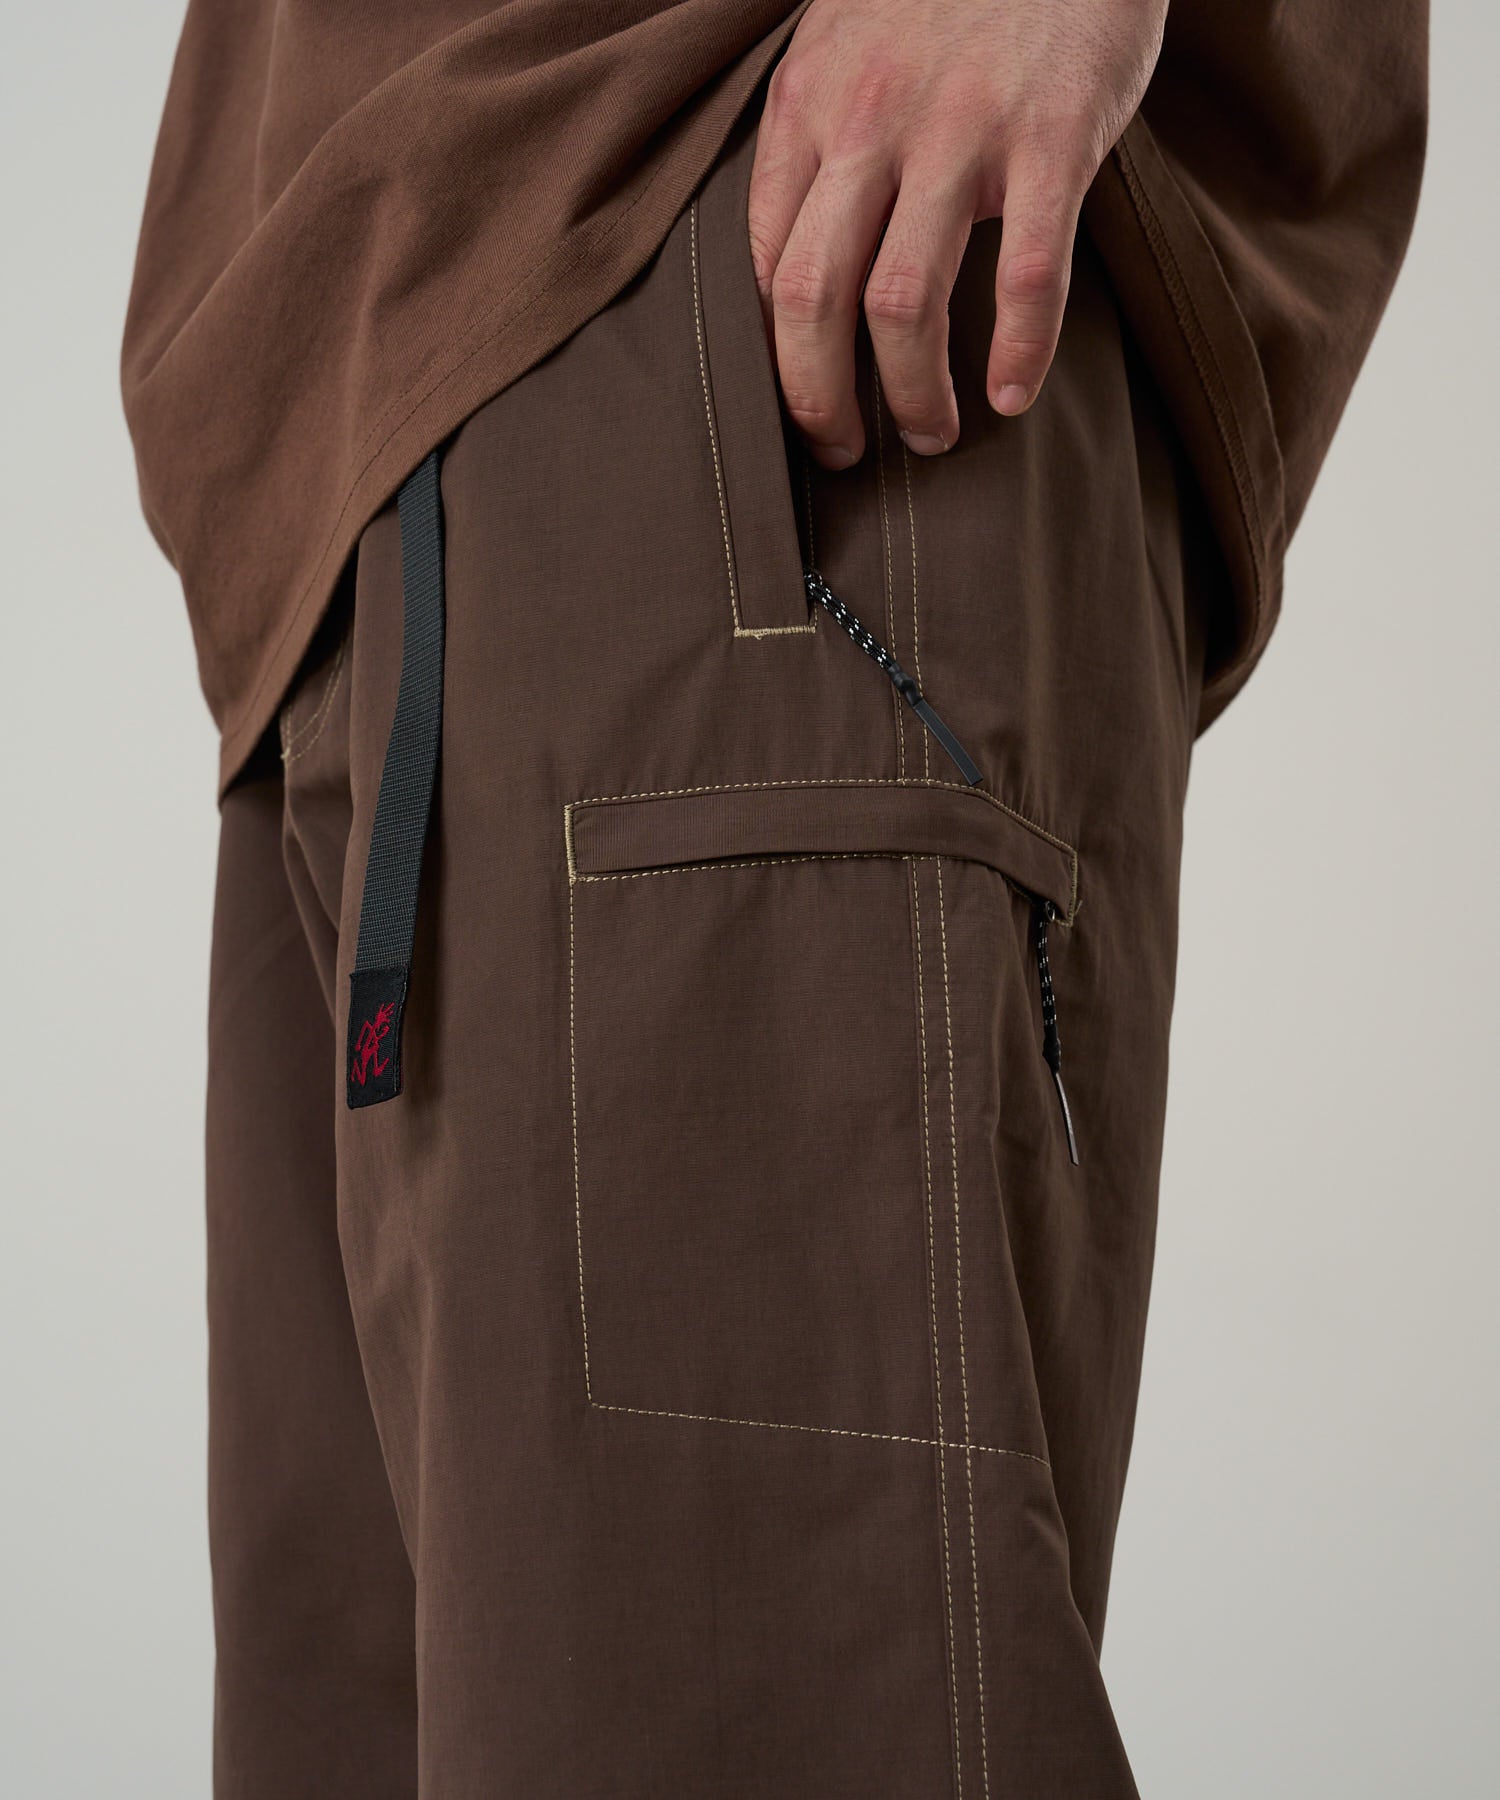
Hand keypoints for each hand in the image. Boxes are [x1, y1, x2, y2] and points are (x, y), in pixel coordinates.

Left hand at [748, 0, 1166, 466]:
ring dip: (912, 395)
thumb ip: (818, 142)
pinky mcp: (1052, 134)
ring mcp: (960, 131)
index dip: (777, 357)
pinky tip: (1011, 395)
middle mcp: (871, 123)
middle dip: (819, 401)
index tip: (803, 405)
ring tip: (930, 436)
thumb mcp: (848, 46)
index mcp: (810, 108)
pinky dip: (1018, 351)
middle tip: (845, 451)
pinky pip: (1026, 273)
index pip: (765, 264)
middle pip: (813, 300)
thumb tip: (792, 262)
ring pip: (904, 304)